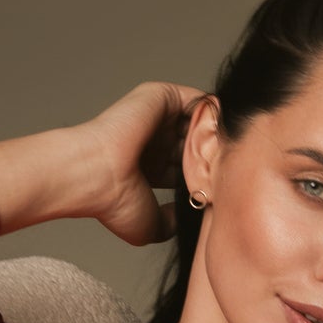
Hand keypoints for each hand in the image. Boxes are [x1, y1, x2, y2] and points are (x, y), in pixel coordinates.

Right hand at [0, 79, 209, 243]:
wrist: (94, 173)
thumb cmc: (113, 202)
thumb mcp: (150, 225)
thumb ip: (172, 220)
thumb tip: (188, 213)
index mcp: (148, 169)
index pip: (187, 169)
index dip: (206, 179)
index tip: (220, 191)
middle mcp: (152, 142)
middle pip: (196, 145)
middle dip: (215, 156)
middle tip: (228, 170)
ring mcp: (156, 119)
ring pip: (199, 123)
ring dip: (215, 135)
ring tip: (225, 152)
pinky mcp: (160, 97)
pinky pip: (199, 100)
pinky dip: (213, 113)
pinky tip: (219, 133)